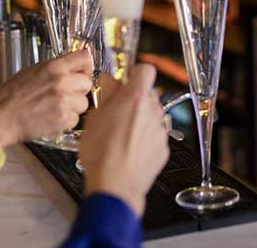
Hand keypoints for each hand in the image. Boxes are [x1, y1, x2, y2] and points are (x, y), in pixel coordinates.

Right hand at [0, 49, 92, 147]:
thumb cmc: (10, 96)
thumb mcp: (33, 71)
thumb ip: (56, 68)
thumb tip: (72, 67)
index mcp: (54, 67)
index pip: (85, 57)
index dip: (85, 66)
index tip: (82, 73)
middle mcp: (62, 82)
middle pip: (87, 83)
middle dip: (78, 90)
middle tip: (65, 95)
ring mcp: (64, 101)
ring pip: (83, 103)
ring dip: (73, 107)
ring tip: (55, 108)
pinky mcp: (63, 119)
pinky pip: (75, 119)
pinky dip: (66, 121)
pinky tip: (52, 118)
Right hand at [79, 63, 168, 215]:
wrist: (115, 185)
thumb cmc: (101, 153)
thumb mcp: (94, 117)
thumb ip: (106, 94)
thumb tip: (109, 81)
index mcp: (136, 97)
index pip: (145, 69)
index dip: (135, 73)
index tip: (126, 80)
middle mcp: (153, 110)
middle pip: (148, 94)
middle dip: (134, 98)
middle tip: (116, 110)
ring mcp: (160, 129)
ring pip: (151, 115)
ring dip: (139, 119)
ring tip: (119, 134)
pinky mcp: (162, 147)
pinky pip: (154, 135)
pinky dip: (144, 138)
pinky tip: (128, 149)